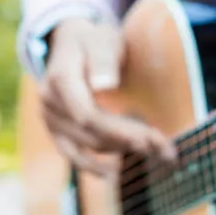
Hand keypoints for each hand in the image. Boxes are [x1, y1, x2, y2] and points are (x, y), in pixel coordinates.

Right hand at [40, 17, 175, 176]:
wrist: (70, 43)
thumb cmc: (92, 40)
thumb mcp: (101, 39)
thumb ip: (103, 59)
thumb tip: (106, 85)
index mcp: (60, 78)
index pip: (89, 114)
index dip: (120, 129)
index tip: (151, 137)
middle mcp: (50, 102)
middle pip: (92, 132)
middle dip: (130, 141)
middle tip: (165, 149)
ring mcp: (50, 119)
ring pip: (88, 144)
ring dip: (121, 151)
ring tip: (157, 153)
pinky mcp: (57, 130)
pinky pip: (72, 153)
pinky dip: (92, 165)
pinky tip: (113, 175)